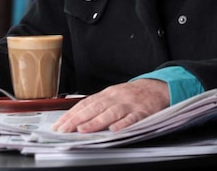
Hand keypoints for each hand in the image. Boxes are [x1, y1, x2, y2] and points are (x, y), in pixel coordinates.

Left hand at [51, 78, 169, 132]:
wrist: (158, 87)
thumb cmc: (132, 95)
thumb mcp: (114, 95)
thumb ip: (97, 105)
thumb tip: (75, 118)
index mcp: (108, 94)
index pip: (85, 104)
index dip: (71, 114)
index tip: (58, 125)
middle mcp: (116, 98)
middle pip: (95, 108)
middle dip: (77, 119)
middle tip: (64, 130)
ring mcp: (129, 104)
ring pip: (111, 113)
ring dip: (96, 122)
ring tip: (83, 130)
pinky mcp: (143, 112)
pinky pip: (132, 118)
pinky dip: (123, 124)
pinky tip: (115, 129)